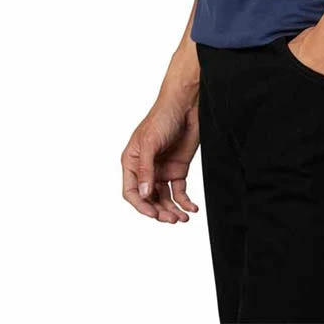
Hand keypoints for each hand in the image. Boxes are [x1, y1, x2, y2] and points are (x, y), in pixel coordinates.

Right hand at [121, 97, 200, 222]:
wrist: (186, 105)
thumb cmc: (162, 117)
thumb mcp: (150, 142)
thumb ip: (146, 169)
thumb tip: (144, 195)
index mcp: (132, 161)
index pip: (131, 191)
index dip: (141, 205)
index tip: (153, 214)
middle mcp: (146, 169)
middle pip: (149, 199)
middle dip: (159, 211)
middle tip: (172, 219)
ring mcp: (162, 170)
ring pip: (164, 199)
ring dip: (172, 210)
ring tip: (182, 218)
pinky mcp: (178, 170)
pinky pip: (179, 192)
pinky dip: (185, 202)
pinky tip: (191, 208)